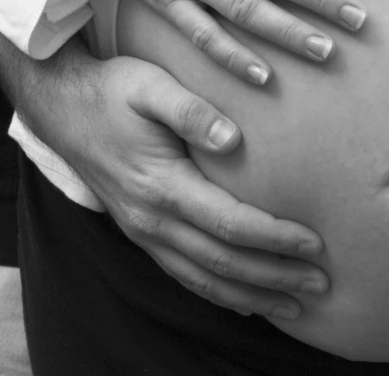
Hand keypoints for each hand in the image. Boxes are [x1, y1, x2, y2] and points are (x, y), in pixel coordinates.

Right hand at [8, 37, 327, 319]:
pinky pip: (184, 275)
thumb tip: (232, 138)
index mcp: (161, 186)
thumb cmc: (113, 93)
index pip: (230, 224)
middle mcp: (151, 221)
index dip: (274, 237)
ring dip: (252, 295)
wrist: (63, 108)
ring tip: (296, 306)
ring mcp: (144, 233)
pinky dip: (219, 294)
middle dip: (275, 276)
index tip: (314, 244)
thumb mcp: (149, 86)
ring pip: (204, 279)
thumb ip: (190, 111)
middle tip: (321, 283)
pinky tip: (247, 303)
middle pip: (223, 262)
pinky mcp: (142, 234)